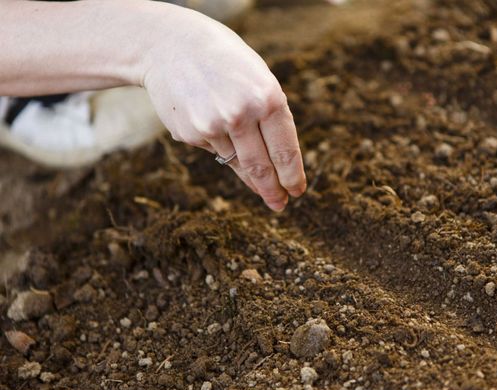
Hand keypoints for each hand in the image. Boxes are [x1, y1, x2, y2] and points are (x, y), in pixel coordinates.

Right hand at [141, 5, 305, 210]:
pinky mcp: (189, 134)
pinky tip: (210, 119)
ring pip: (236, 163)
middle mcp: (241, 114)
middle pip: (261, 167)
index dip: (292, 177)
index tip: (296, 192)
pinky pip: (213, 150)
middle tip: (279, 205)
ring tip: (252, 169)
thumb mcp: (258, 81)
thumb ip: (270, 119)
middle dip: (272, 190)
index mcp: (268, 98)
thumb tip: (276, 165)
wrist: (169, 46)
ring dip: (247, 171)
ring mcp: (212, 126)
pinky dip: (218, 143)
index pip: (285, 151)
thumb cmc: (225, 64)